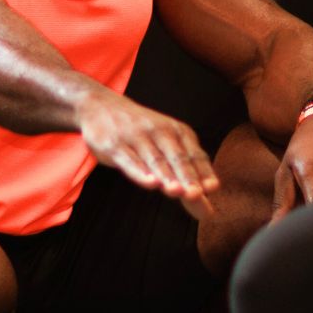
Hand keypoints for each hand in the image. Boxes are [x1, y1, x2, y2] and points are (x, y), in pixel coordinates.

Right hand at [77, 92, 219, 216]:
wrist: (100, 105)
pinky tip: (149, 182)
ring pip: (155, 160)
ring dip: (167, 176)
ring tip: (177, 191)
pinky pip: (129, 160)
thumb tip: (206, 207)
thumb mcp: (166, 144)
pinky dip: (140, 171)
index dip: (204, 172)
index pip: (195, 155)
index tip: (213, 188)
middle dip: (188, 177)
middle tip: (197, 194)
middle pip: (177, 158)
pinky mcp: (114, 145)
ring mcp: (136, 138)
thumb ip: (185, 173)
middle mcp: (160, 132)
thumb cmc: (141, 131)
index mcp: (178, 132)